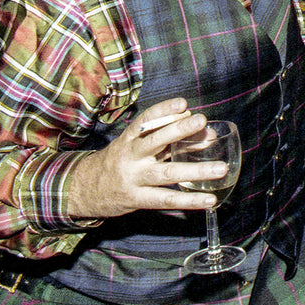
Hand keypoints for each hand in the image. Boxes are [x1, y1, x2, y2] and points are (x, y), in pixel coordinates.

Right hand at [62, 98, 227, 218]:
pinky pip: (166, 199)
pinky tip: (209, 199)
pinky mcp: (137, 199)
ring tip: (221, 168)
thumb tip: (207, 133)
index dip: (164, 110)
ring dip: (196, 170)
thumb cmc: (120, 161)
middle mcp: (131, 156)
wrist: (84, 189)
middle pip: (156, 141)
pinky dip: (190, 200)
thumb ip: (170, 139)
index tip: (183, 104)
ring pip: (167, 173)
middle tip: (202, 121)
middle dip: (179, 130)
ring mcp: (134, 178)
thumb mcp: (137, 145)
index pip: (146, 120)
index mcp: (129, 138)